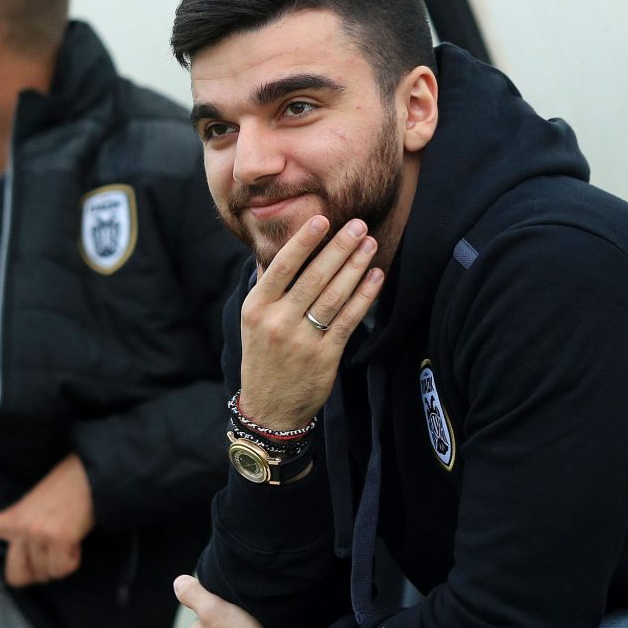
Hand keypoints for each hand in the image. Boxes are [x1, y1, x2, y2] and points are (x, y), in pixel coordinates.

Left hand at [0, 453, 94, 586]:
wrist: (90, 474)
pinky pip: (62, 569)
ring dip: (58, 563)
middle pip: (15, 576)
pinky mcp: (59, 539)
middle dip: (35, 574)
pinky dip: (72, 560)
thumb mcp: (36, 504)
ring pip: (45, 575)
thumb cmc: (67, 489)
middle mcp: (21, 527)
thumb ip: (24, 525)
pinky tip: (76, 540)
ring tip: (67, 538)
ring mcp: (38, 533)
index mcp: (12, 515)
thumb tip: (28, 555)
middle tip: (50, 556)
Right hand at [239, 215, 384, 430]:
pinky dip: (364, 297)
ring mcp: (302, 341)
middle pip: (313, 278)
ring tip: (370, 244)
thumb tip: (278, 248)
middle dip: (338, 249)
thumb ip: (267, 286)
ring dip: (355, 267)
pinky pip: (348, 320)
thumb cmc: (263, 356)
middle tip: (358, 225)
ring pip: (333, 297)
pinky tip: (375, 277)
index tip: (322, 219)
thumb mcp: (253, 321)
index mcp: (256, 308)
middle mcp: (278, 322)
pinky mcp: (325, 356)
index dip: (303, 242)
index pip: (282, 268)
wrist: (270, 408)